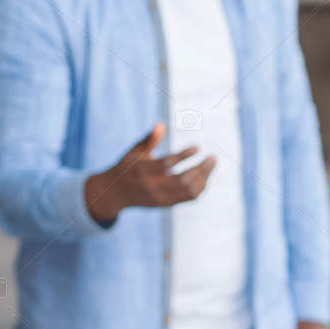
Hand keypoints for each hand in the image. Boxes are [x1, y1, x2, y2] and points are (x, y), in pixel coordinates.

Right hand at [84, 122, 215, 224]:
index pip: (167, 165)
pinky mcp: (166, 204)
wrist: (117, 193)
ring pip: (189, 191)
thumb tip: (161, 124)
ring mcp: (160, 198)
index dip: (184, 156)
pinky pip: (188, 198)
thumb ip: (149, 139)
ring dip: (204, 177)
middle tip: (213, 157)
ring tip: (211, 163)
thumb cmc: (128, 167)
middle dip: (201, 169)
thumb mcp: (134, 151)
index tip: (197, 147)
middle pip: (183, 180)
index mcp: (143, 171)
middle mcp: (152, 187)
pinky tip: (205, 175)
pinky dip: (200, 187)